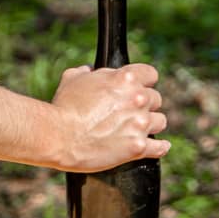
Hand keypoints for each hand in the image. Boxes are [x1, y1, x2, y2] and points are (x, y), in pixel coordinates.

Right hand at [48, 63, 168, 171]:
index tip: (139, 87)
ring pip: (160, 121)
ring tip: (138, 128)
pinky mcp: (138, 147)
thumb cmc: (63, 106)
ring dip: (150, 124)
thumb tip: (89, 70)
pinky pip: (160, 147)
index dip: (143, 81)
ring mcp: (140, 124)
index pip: (151, 74)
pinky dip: (159, 147)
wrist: (58, 136)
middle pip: (156, 99)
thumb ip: (86, 72)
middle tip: (131, 111)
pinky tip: (158, 146)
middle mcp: (138, 99)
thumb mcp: (72, 79)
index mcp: (125, 79)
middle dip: (144, 104)